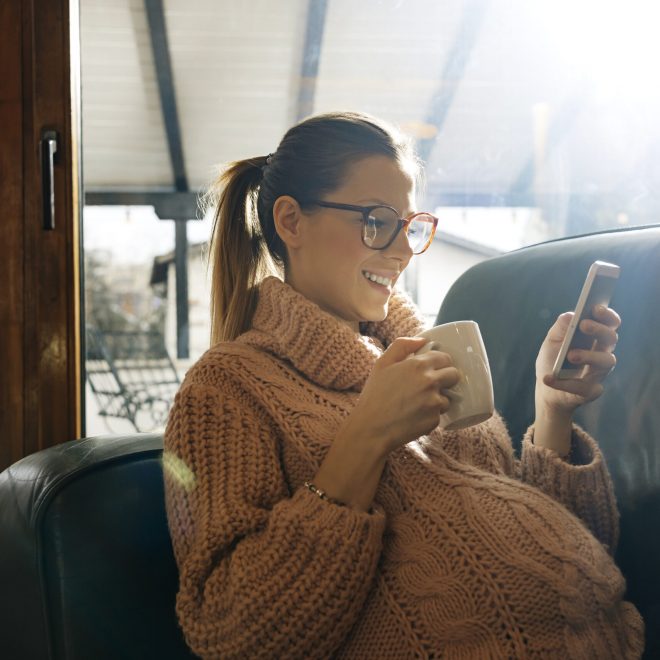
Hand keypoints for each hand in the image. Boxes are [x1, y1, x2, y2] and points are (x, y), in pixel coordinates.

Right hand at [349, 336, 460, 456]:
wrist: (371, 429)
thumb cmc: (374, 395)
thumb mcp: (381, 364)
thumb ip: (401, 345)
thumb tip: (422, 340)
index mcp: (417, 365)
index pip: (445, 358)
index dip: (440, 363)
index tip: (433, 369)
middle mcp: (430, 381)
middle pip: (454, 375)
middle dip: (446, 378)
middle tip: (430, 386)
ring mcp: (434, 402)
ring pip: (448, 397)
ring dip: (438, 399)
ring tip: (418, 403)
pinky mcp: (435, 420)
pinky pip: (440, 414)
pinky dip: (431, 415)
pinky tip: (415, 416)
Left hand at [535, 305, 619, 415]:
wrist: (546, 389)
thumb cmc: (553, 359)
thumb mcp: (552, 341)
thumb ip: (561, 327)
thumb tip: (570, 315)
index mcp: (594, 338)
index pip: (610, 323)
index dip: (607, 315)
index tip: (596, 308)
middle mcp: (602, 353)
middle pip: (610, 338)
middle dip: (599, 329)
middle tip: (583, 325)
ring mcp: (599, 373)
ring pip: (607, 361)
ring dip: (588, 355)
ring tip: (570, 355)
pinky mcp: (591, 391)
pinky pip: (583, 387)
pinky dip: (564, 383)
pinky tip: (548, 378)